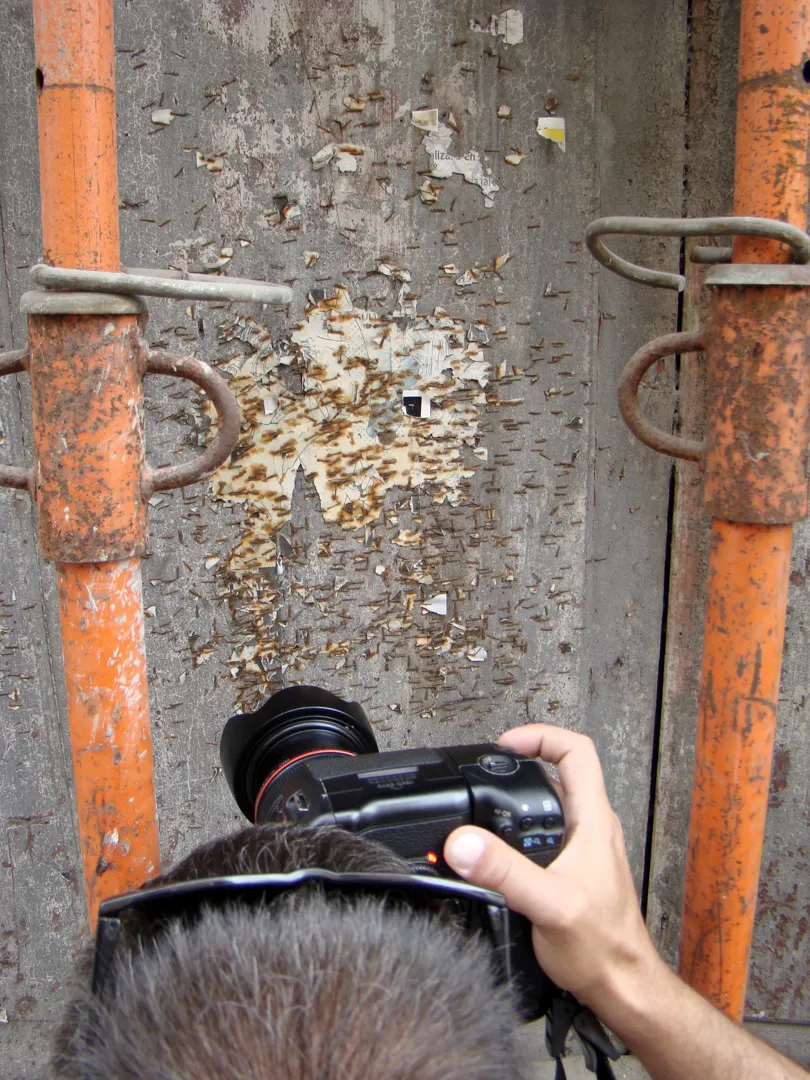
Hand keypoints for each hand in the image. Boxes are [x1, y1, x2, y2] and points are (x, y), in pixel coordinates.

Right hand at [443, 724, 661, 1012]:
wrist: (622, 985)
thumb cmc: (604, 948)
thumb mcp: (548, 904)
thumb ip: (505, 871)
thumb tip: (464, 841)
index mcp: (594, 820)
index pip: (577, 751)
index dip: (540, 736)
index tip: (506, 744)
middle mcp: (592, 827)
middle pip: (562, 771)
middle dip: (524, 761)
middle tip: (493, 765)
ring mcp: (585, 848)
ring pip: (554, 802)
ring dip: (523, 795)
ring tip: (492, 797)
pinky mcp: (574, 869)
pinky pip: (548, 832)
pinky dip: (522, 827)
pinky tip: (502, 845)